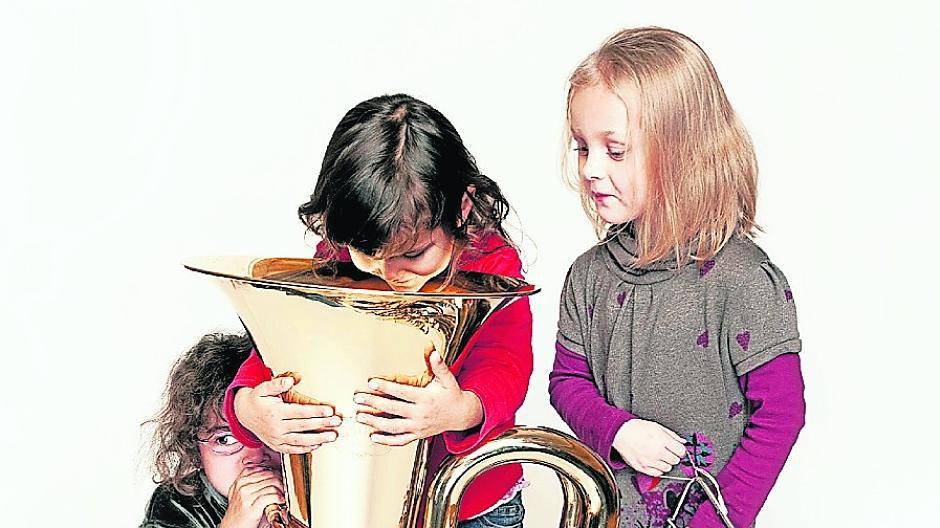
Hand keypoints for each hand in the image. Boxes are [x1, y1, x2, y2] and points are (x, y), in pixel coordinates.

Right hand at [220, 466, 283, 527]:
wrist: (232, 527)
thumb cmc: (238, 513)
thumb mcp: (239, 494)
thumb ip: (249, 482)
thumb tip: (266, 472)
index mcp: (240, 482)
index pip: (261, 469)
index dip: (273, 473)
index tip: (279, 478)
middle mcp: (242, 487)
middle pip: (268, 475)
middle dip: (279, 480)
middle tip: (284, 487)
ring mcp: (246, 496)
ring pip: (271, 484)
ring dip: (281, 489)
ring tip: (283, 494)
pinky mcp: (252, 507)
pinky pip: (270, 496)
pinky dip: (278, 497)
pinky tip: (281, 501)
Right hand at [233, 376, 340, 453]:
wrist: (243, 414)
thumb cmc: (257, 399)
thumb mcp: (264, 388)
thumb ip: (278, 383)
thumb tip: (292, 379)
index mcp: (275, 412)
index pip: (299, 412)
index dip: (315, 411)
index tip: (329, 410)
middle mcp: (276, 427)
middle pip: (303, 426)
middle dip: (322, 424)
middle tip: (337, 422)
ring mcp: (276, 439)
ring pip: (300, 441)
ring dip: (318, 439)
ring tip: (332, 436)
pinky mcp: (276, 446)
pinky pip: (293, 449)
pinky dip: (306, 449)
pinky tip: (318, 445)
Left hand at [353, 349, 482, 445]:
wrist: (462, 416)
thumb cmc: (452, 395)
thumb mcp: (447, 379)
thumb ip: (439, 366)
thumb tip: (433, 351)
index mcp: (426, 398)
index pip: (402, 392)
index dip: (385, 387)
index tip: (371, 382)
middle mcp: (421, 414)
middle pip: (393, 409)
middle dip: (374, 403)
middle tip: (358, 399)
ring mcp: (418, 427)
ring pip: (393, 427)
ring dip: (375, 422)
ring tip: (360, 416)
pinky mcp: (418, 435)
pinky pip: (400, 440)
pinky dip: (386, 440)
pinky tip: (373, 436)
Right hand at [612, 419, 686, 476]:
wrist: (620, 433)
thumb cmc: (636, 428)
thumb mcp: (657, 426)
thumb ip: (672, 435)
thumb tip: (682, 441)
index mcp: (661, 440)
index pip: (681, 451)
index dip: (680, 450)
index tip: (678, 449)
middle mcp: (656, 452)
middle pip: (675, 460)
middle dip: (673, 456)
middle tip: (668, 451)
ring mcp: (649, 461)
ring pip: (667, 468)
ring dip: (666, 463)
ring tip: (660, 456)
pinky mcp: (642, 467)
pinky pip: (657, 474)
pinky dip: (658, 469)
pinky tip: (655, 462)